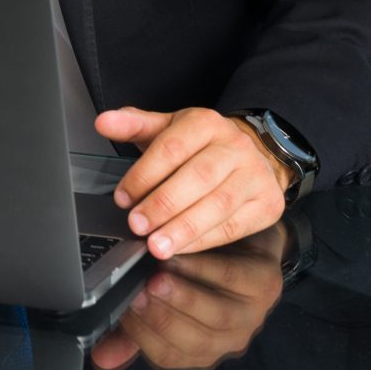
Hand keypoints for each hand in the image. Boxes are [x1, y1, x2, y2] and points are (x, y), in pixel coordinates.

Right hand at [89, 225, 287, 369]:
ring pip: (218, 313)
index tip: (122, 309)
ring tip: (158, 274)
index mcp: (200, 349)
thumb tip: (103, 358)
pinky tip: (183, 254)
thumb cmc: (198, 271)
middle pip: (196, 341)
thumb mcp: (164, 301)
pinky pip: (235, 277)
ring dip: (186, 295)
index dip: (143, 335)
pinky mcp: (267, 282)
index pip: (168, 356)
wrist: (242, 239)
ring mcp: (253, 313)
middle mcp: (229, 339)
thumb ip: (133, 328)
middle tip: (138, 293)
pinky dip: (206, 267)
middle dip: (164, 318)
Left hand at [95, 105, 291, 259]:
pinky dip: (204, 240)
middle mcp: (235, 146)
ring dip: (184, 228)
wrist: (252, 156)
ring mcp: (255, 175)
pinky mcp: (266, 204)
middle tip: (138, 225)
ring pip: (218, 205)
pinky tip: (182, 247)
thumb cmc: (200, 147)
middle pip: (198, 177)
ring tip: (157, 245)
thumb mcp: (167, 130)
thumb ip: (133, 126)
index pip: (172, 148)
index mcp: (206, 123)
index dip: (144, 175)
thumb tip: (104, 122)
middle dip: (163, 204)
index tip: (123, 198)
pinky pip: (233, 226)